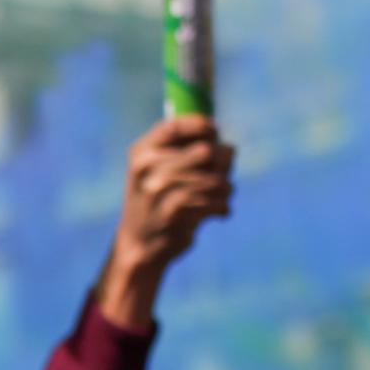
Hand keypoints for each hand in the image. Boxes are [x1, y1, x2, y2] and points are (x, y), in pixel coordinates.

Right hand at [113, 117, 235, 276]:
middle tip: (222, 176)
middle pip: (206, 150)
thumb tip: (230, 148)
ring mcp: (158, 190)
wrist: (139, 245)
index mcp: (141, 152)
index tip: (216, 131)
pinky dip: (223, 207)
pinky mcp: (173, 213)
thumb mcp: (162, 172)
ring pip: (215, 178)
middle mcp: (147, 167)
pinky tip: (221, 212)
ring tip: (223, 196)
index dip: (202, 125)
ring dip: (226, 188)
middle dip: (222, 163)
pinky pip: (214, 201)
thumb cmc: (158, 203)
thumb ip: (191, 153)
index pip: (175, 126)